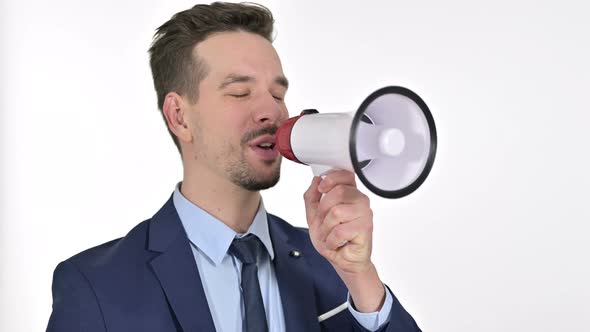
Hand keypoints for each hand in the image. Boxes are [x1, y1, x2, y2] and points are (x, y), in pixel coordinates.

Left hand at [304, 170, 384, 311]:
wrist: (342, 260)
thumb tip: (315, 180)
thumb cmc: (333, 238)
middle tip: (324, 222)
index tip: (322, 187)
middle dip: (323, 209)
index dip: (332, 178)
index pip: (346, 175)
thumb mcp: (314, 216)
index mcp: (349, 194)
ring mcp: (365, 215)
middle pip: (339, 192)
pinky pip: (340, 230)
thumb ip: (312, 197)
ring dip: (326, 228)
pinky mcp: (365, 229)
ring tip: (331, 234)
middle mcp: (360, 201)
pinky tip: (336, 242)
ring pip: (337, 212)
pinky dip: (331, 240)